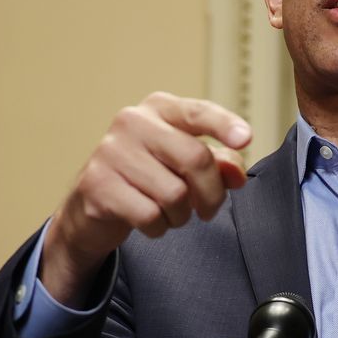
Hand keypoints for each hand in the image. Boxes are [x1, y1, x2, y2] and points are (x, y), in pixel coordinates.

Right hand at [42, 93, 251, 305]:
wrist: (92, 206)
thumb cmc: (145, 179)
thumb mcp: (183, 165)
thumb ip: (217, 164)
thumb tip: (238, 175)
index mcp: (158, 109)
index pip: (197, 112)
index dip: (224, 125)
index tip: (245, 139)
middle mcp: (132, 122)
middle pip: (195, 158)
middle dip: (211, 193)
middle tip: (208, 210)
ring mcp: (111, 152)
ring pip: (174, 194)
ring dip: (180, 215)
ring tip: (169, 213)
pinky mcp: (98, 184)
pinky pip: (150, 215)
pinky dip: (158, 227)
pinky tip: (149, 221)